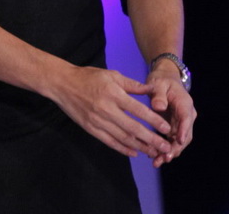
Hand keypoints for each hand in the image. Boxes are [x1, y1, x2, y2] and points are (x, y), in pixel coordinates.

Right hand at [47, 66, 174, 160]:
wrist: (62, 84)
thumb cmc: (87, 77)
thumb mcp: (111, 75)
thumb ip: (132, 84)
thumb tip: (152, 90)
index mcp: (113, 94)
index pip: (138, 110)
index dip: (154, 121)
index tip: (166, 128)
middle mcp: (106, 109)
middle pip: (133, 128)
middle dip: (151, 139)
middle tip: (165, 146)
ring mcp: (97, 121)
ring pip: (122, 137)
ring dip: (140, 147)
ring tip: (153, 152)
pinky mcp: (90, 128)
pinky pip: (109, 141)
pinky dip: (122, 148)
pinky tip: (133, 152)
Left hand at [146, 66, 195, 165]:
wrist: (164, 81)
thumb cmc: (161, 81)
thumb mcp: (158, 84)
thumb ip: (158, 95)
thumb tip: (158, 106)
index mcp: (185, 104)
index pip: (186, 119)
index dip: (183, 130)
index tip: (178, 141)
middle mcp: (187, 116)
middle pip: (185, 134)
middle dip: (175, 147)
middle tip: (165, 157)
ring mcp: (181, 123)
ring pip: (178, 141)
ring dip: (170, 152)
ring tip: (158, 161)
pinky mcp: (174, 127)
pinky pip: (171, 140)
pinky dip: (164, 149)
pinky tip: (155, 157)